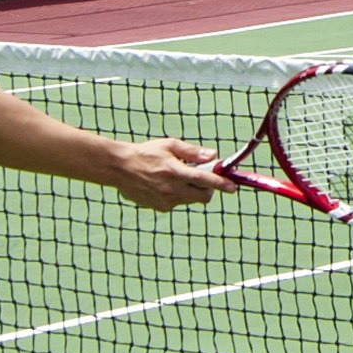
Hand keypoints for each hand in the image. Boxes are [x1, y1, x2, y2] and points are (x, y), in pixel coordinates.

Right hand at [100, 138, 235, 211]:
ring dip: (191, 190)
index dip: (221, 184)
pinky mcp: (159, 207)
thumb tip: (213, 155)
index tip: (232, 187)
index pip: (205, 181)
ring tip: (176, 177)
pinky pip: (177, 203)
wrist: (119, 168)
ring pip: (190, 199)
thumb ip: (192, 152)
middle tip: (203, 179)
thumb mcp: (169, 145)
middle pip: (203, 197)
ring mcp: (165, 201)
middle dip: (209, 189)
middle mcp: (172, 189)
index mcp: (175, 171)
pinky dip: (177, 195)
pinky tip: (164, 184)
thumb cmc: (145, 153)